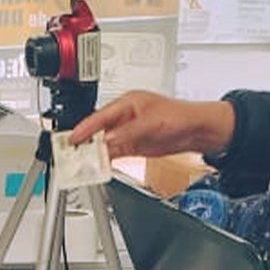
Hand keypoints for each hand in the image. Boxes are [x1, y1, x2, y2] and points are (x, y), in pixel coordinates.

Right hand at [67, 90, 235, 159]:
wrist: (198, 130)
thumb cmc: (180, 116)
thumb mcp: (151, 123)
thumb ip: (127, 133)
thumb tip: (107, 141)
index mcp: (127, 103)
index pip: (99, 116)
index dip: (84, 128)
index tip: (72, 138)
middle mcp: (125, 117)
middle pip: (99, 131)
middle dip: (85, 142)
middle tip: (71, 154)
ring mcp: (129, 132)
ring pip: (105, 144)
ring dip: (94, 153)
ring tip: (81, 163)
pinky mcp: (135, 146)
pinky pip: (115, 153)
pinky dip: (106, 160)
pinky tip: (99, 166)